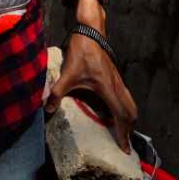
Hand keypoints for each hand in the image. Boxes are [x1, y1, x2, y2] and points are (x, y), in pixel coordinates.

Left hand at [46, 32, 137, 153]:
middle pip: (131, 112)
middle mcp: (117, 86)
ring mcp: (119, 80)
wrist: (91, 32)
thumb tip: (47, 108)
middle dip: (130, 129)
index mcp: (108, 88)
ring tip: (122, 130)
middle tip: (125, 143)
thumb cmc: (82, 52)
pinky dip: (126, 108)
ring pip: (130, 103)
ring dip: (129, 118)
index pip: (121, 115)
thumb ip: (57, 92)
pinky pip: (126, 96)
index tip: (125, 148)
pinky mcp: (116, 76)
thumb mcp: (68, 74)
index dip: (124, 133)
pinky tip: (115, 111)